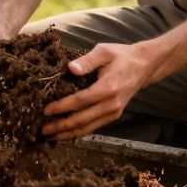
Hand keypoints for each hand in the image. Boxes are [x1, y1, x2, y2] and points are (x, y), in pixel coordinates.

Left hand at [42, 42, 157, 140]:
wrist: (144, 66)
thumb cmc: (121, 56)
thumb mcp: (104, 51)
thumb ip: (87, 60)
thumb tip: (71, 68)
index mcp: (108, 88)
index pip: (80, 101)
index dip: (61, 107)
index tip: (45, 110)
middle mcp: (111, 104)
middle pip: (82, 119)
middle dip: (61, 126)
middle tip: (43, 129)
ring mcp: (114, 112)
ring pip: (88, 127)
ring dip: (69, 133)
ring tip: (51, 135)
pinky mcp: (114, 115)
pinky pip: (94, 126)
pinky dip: (80, 131)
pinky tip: (67, 132)